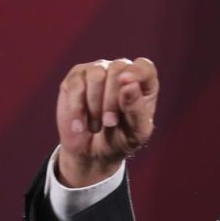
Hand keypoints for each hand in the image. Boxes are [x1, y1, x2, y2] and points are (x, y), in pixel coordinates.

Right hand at [55, 57, 158, 185]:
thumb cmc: (120, 140)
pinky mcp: (75, 78)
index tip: (126, 84)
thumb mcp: (135, 133)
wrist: (91, 153)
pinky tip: (79, 126)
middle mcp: (121, 71)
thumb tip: (129, 85)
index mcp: (143, 83)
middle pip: (117, 70)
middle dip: (112, 100)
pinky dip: (77, 108)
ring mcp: (97, 71)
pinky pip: (76, 85)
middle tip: (110, 123)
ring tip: (96, 127)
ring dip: (95, 106)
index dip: (137, 72)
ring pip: (96, 76)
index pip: (144, 67)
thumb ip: (137, 109)